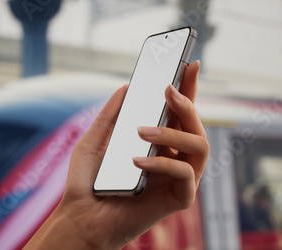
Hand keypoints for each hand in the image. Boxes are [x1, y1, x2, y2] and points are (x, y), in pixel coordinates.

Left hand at [24, 61, 207, 248]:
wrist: (80, 216)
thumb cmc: (87, 182)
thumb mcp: (93, 140)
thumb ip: (110, 115)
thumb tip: (126, 86)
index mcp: (157, 145)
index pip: (179, 114)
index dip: (188, 89)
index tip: (189, 63)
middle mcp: (172, 159)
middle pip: (197, 126)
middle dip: (187, 103)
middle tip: (167, 90)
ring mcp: (178, 179)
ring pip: (200, 146)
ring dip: (175, 133)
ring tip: (142, 131)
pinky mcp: (179, 199)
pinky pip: (185, 175)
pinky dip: (163, 163)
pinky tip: (137, 161)